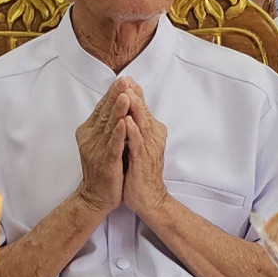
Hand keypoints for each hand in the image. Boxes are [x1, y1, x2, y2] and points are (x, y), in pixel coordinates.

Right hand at [71, 82, 127, 215]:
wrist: (95, 197)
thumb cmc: (102, 169)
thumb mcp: (101, 142)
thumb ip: (106, 125)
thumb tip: (116, 104)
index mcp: (89, 131)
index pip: (102, 108)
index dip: (112, 93)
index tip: (124, 79)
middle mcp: (90, 138)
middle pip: (104, 113)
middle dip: (115, 96)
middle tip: (124, 80)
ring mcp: (96, 150)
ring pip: (108, 127)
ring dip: (117, 110)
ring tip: (125, 95)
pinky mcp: (105, 162)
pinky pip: (112, 145)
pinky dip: (118, 133)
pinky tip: (124, 123)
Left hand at [119, 87, 171, 216]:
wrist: (148, 198)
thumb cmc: (140, 171)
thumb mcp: (138, 145)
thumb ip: (135, 128)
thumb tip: (127, 112)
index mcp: (151, 131)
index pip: (142, 108)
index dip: (134, 93)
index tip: (125, 78)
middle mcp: (152, 137)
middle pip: (143, 111)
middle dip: (134, 94)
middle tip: (126, 79)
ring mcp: (148, 148)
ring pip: (142, 124)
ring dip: (134, 108)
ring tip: (127, 93)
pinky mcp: (143, 161)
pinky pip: (137, 144)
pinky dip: (132, 132)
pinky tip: (127, 122)